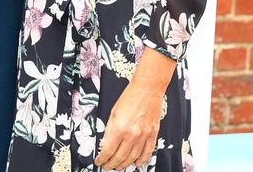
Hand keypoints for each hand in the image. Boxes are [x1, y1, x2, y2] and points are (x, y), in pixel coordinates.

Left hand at [95, 48, 174, 169]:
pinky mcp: (153, 134)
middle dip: (112, 164)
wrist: (147, 89)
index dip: (102, 158)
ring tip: (118, 167)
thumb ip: (109, 129)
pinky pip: (148, 151)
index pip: (108, 149)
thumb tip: (106, 142)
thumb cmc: (130, 97)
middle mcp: (132, 134)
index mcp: (119, 127)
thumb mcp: (113, 112)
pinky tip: (137, 163)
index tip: (99, 161)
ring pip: (134, 157)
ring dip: (125, 164)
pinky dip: (142, 160)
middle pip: (121, 156)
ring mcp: (144, 135)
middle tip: (107, 166)